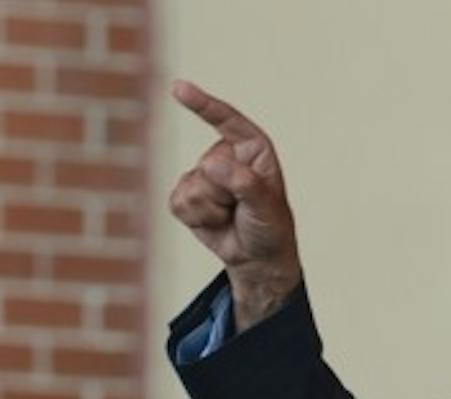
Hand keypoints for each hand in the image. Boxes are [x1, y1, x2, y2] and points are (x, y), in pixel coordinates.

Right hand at [169, 79, 301, 328]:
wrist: (258, 258)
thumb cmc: (270, 228)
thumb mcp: (267, 206)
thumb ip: (244, 183)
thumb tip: (211, 165)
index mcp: (252, 148)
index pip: (226, 120)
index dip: (203, 104)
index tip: (179, 88)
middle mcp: (225, 155)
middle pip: (206, 166)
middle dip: (223, 195)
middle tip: (242, 210)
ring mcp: (203, 174)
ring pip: (191, 187)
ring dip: (212, 210)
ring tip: (231, 216)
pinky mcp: (187, 195)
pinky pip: (179, 202)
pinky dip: (198, 219)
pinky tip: (215, 223)